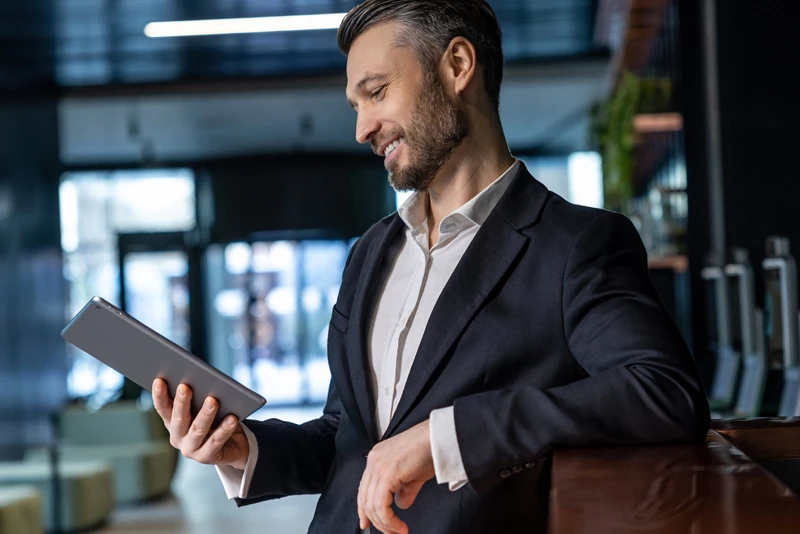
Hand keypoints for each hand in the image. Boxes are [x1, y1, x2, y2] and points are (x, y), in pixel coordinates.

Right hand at [152, 378, 249, 469]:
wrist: (232, 445)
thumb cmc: (214, 419)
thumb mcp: (202, 408)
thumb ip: (198, 397)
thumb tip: (200, 378)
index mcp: (172, 422)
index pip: (163, 408)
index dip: (159, 395)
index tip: (158, 380)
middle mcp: (177, 437)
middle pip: (179, 419)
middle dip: (181, 402)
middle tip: (185, 387)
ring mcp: (190, 449)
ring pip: (198, 430)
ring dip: (205, 414)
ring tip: (212, 400)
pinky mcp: (206, 457)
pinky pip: (217, 441)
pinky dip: (224, 429)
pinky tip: (232, 418)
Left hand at [358, 419, 434, 533]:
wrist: (439, 437)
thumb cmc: (431, 449)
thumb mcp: (414, 473)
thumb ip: (405, 489)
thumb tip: (401, 503)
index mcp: (377, 458)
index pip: (363, 489)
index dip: (364, 510)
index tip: (367, 523)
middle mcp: (374, 461)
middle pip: (365, 499)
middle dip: (377, 521)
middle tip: (391, 533)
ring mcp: (378, 466)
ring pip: (372, 505)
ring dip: (385, 523)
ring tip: (398, 531)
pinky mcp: (386, 473)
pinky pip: (381, 505)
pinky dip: (389, 520)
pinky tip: (399, 525)